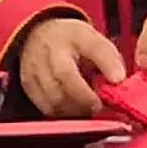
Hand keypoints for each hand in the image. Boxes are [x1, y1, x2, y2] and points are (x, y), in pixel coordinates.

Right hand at [12, 14, 126, 117]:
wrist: (37, 35)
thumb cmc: (71, 41)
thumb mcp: (94, 40)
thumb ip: (109, 59)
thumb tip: (119, 81)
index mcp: (72, 37)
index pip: (92, 49)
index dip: (106, 66)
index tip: (117, 82)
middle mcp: (49, 52)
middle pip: (66, 80)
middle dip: (86, 99)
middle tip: (99, 105)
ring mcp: (35, 69)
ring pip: (55, 99)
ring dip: (74, 109)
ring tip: (85, 107)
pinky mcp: (27, 85)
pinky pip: (45, 107)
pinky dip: (61, 112)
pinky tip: (71, 108)